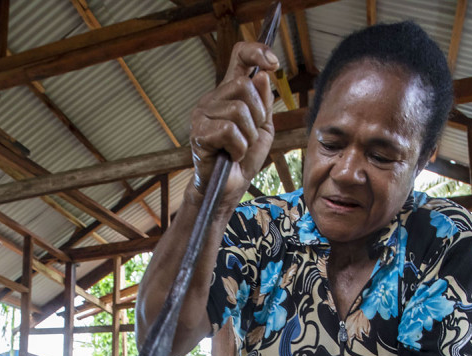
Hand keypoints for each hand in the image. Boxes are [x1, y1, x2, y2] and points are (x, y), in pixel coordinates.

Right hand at [188, 42, 278, 204]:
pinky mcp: (198, 133)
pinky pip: (228, 131)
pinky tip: (230, 155)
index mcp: (229, 92)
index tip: (274, 63)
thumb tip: (263, 75)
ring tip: (239, 148)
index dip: (257, 51)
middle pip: (245, 85)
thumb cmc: (243, 158)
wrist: (229, 189)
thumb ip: (264, 102)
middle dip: (258, 114)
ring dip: (248, 136)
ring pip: (239, 110)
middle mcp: (213, 98)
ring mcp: (202, 114)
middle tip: (250, 135)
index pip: (239, 56)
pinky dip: (238, 147)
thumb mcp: (263, 128)